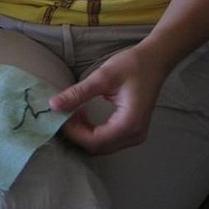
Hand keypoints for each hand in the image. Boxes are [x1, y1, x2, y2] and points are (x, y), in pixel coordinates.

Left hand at [49, 45, 167, 154]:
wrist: (155, 60)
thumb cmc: (132, 65)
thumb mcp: (103, 77)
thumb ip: (78, 93)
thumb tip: (53, 105)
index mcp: (129, 123)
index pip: (95, 141)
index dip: (74, 132)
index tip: (59, 116)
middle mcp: (135, 135)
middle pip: (98, 148)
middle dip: (77, 135)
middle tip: (63, 115)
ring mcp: (136, 135)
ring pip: (103, 146)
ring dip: (84, 134)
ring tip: (72, 114)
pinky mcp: (133, 130)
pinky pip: (109, 140)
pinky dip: (93, 132)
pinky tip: (83, 116)